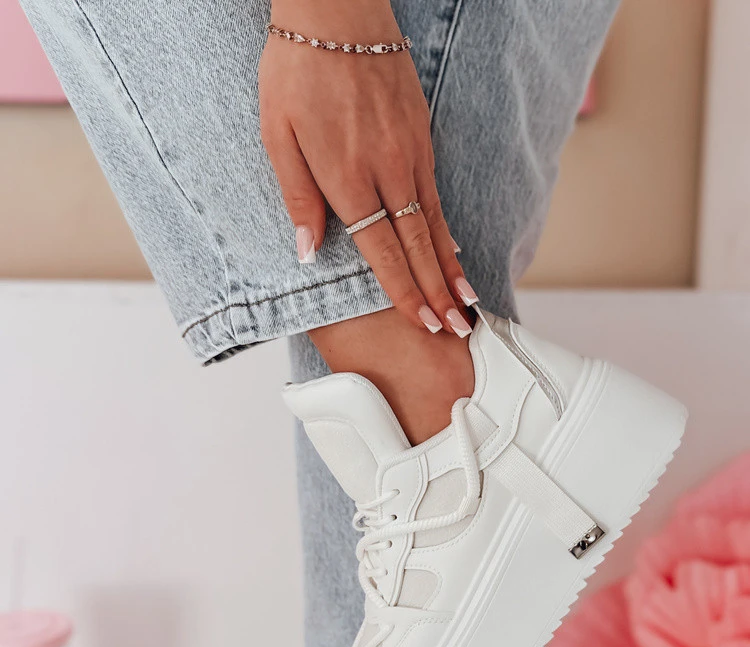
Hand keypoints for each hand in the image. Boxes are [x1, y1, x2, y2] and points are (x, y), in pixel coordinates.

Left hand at [259, 0, 476, 335]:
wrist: (335, 9)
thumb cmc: (297, 70)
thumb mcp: (277, 135)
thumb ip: (298, 197)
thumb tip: (307, 252)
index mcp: (348, 177)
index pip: (382, 250)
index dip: (402, 291)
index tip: (421, 322)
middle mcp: (388, 170)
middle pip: (418, 245)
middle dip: (437, 292)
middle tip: (457, 329)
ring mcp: (410, 152)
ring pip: (435, 223)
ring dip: (450, 267)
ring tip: (467, 302)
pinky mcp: (421, 134)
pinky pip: (437, 193)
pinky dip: (447, 228)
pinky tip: (454, 249)